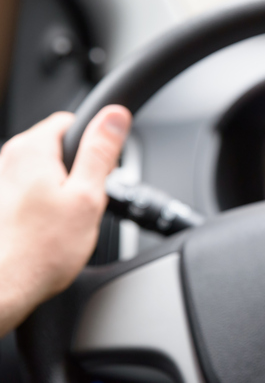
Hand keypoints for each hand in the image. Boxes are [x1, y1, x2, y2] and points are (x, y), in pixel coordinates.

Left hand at [0, 106, 130, 335]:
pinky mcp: (2, 201)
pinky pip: (33, 189)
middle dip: (79, 169)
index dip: (95, 144)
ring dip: (62, 187)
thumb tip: (115, 115)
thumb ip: (101, 151)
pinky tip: (49, 228)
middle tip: (85, 201)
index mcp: (31, 149)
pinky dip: (45, 203)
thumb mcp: (87, 197)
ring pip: (47, 169)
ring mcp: (2, 180)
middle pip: (59, 146)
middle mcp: (10, 159)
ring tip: (66, 219)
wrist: (5, 288)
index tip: (101, 170)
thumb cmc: (41, 251)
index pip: (72, 120)